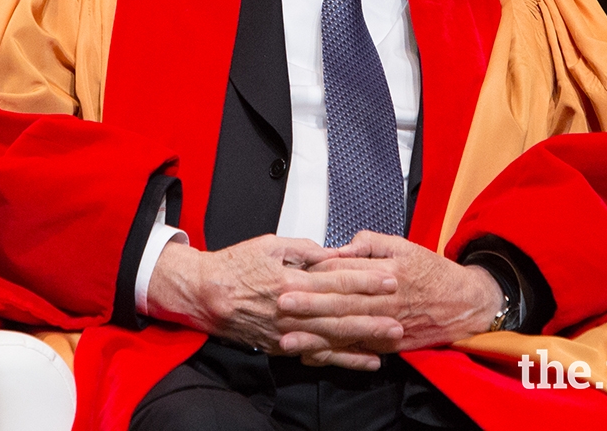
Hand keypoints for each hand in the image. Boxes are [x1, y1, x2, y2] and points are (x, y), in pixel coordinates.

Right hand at [146, 235, 400, 370]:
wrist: (206, 294)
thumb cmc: (235, 265)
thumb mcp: (269, 245)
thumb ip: (303, 249)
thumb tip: (332, 253)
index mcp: (290, 280)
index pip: (335, 280)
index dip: (364, 279)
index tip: (388, 277)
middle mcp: (292, 309)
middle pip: (340, 311)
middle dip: (373, 311)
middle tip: (400, 310)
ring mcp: (289, 332)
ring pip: (334, 336)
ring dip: (365, 337)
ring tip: (392, 336)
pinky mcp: (284, 346)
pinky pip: (319, 355)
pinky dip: (344, 359)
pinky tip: (367, 360)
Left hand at [279, 231, 502, 361]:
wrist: (465, 303)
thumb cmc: (431, 271)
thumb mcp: (404, 246)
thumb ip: (371, 243)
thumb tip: (342, 248)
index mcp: (384, 274)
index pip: (344, 273)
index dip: (316, 273)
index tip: (292, 272)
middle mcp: (383, 302)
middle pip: (340, 303)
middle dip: (309, 304)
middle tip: (281, 302)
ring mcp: (386, 326)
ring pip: (345, 332)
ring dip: (315, 336)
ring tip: (288, 338)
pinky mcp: (389, 344)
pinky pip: (358, 350)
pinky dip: (335, 355)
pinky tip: (312, 356)